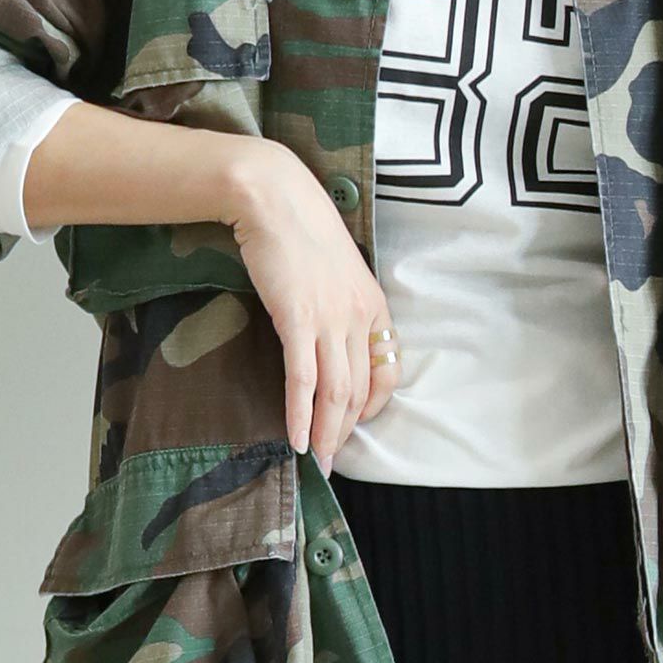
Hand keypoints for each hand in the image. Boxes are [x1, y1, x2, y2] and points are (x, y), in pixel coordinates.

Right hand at [225, 142, 401, 471]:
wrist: (275, 198)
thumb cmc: (301, 231)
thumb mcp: (337, 271)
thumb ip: (341, 306)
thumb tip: (329, 339)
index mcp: (373, 306)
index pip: (387, 372)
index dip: (372, 406)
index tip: (352, 424)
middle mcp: (359, 316)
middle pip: (360, 390)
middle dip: (346, 432)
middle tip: (331, 463)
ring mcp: (330, 319)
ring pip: (336, 392)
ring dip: (326, 433)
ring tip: (316, 463)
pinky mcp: (297, 319)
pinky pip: (303, 379)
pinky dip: (299, 414)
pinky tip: (295, 439)